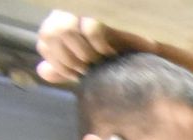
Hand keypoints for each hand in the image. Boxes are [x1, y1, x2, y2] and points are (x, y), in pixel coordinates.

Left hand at [35, 11, 157, 83]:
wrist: (149, 57)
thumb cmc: (119, 59)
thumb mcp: (87, 66)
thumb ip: (64, 69)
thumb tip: (43, 71)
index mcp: (59, 24)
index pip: (43, 44)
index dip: (59, 64)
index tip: (79, 77)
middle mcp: (67, 13)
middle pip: (49, 35)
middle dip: (69, 60)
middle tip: (91, 71)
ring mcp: (85, 10)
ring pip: (64, 30)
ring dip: (83, 53)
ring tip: (100, 62)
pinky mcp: (102, 12)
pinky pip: (90, 28)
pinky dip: (99, 45)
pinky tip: (110, 53)